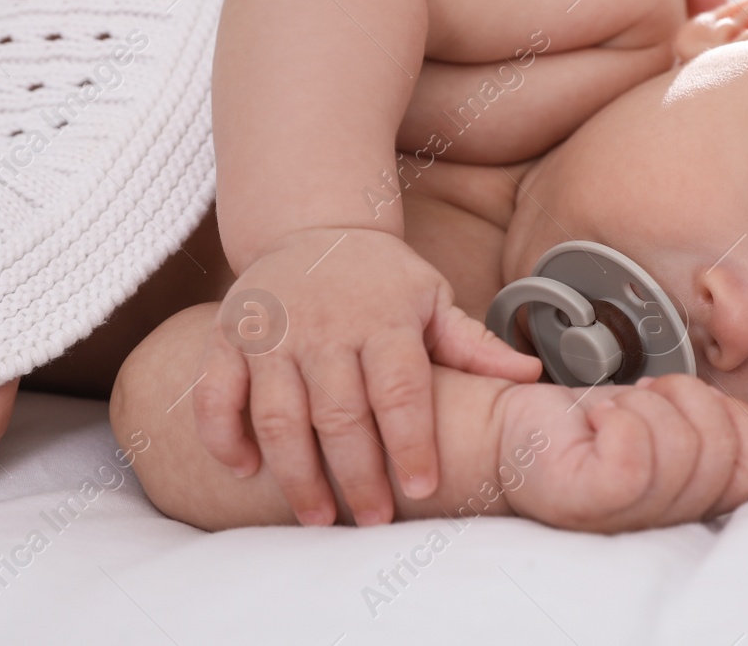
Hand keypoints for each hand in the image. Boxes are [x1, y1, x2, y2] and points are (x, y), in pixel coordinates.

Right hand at [193, 227, 539, 527]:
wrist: (310, 226)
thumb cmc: (381, 277)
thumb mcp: (432, 297)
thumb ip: (473, 345)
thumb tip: (532, 376)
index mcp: (383, 317)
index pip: (400, 391)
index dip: (412, 443)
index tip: (423, 489)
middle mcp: (324, 325)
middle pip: (339, 415)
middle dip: (358, 477)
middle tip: (375, 521)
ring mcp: (270, 332)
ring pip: (277, 416)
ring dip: (296, 474)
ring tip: (318, 518)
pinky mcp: (227, 337)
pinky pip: (215, 395)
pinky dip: (223, 437)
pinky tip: (245, 471)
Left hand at [498, 374, 747, 532]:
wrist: (506, 427)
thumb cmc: (581, 422)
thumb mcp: (662, 415)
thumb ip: (709, 423)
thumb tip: (729, 411)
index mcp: (691, 502)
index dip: (729, 418)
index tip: (679, 401)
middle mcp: (664, 522)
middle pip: (721, 451)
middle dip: (684, 397)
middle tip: (639, 398)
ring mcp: (626, 517)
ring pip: (682, 447)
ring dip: (645, 403)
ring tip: (612, 411)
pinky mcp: (589, 500)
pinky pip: (634, 452)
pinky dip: (618, 415)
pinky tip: (594, 419)